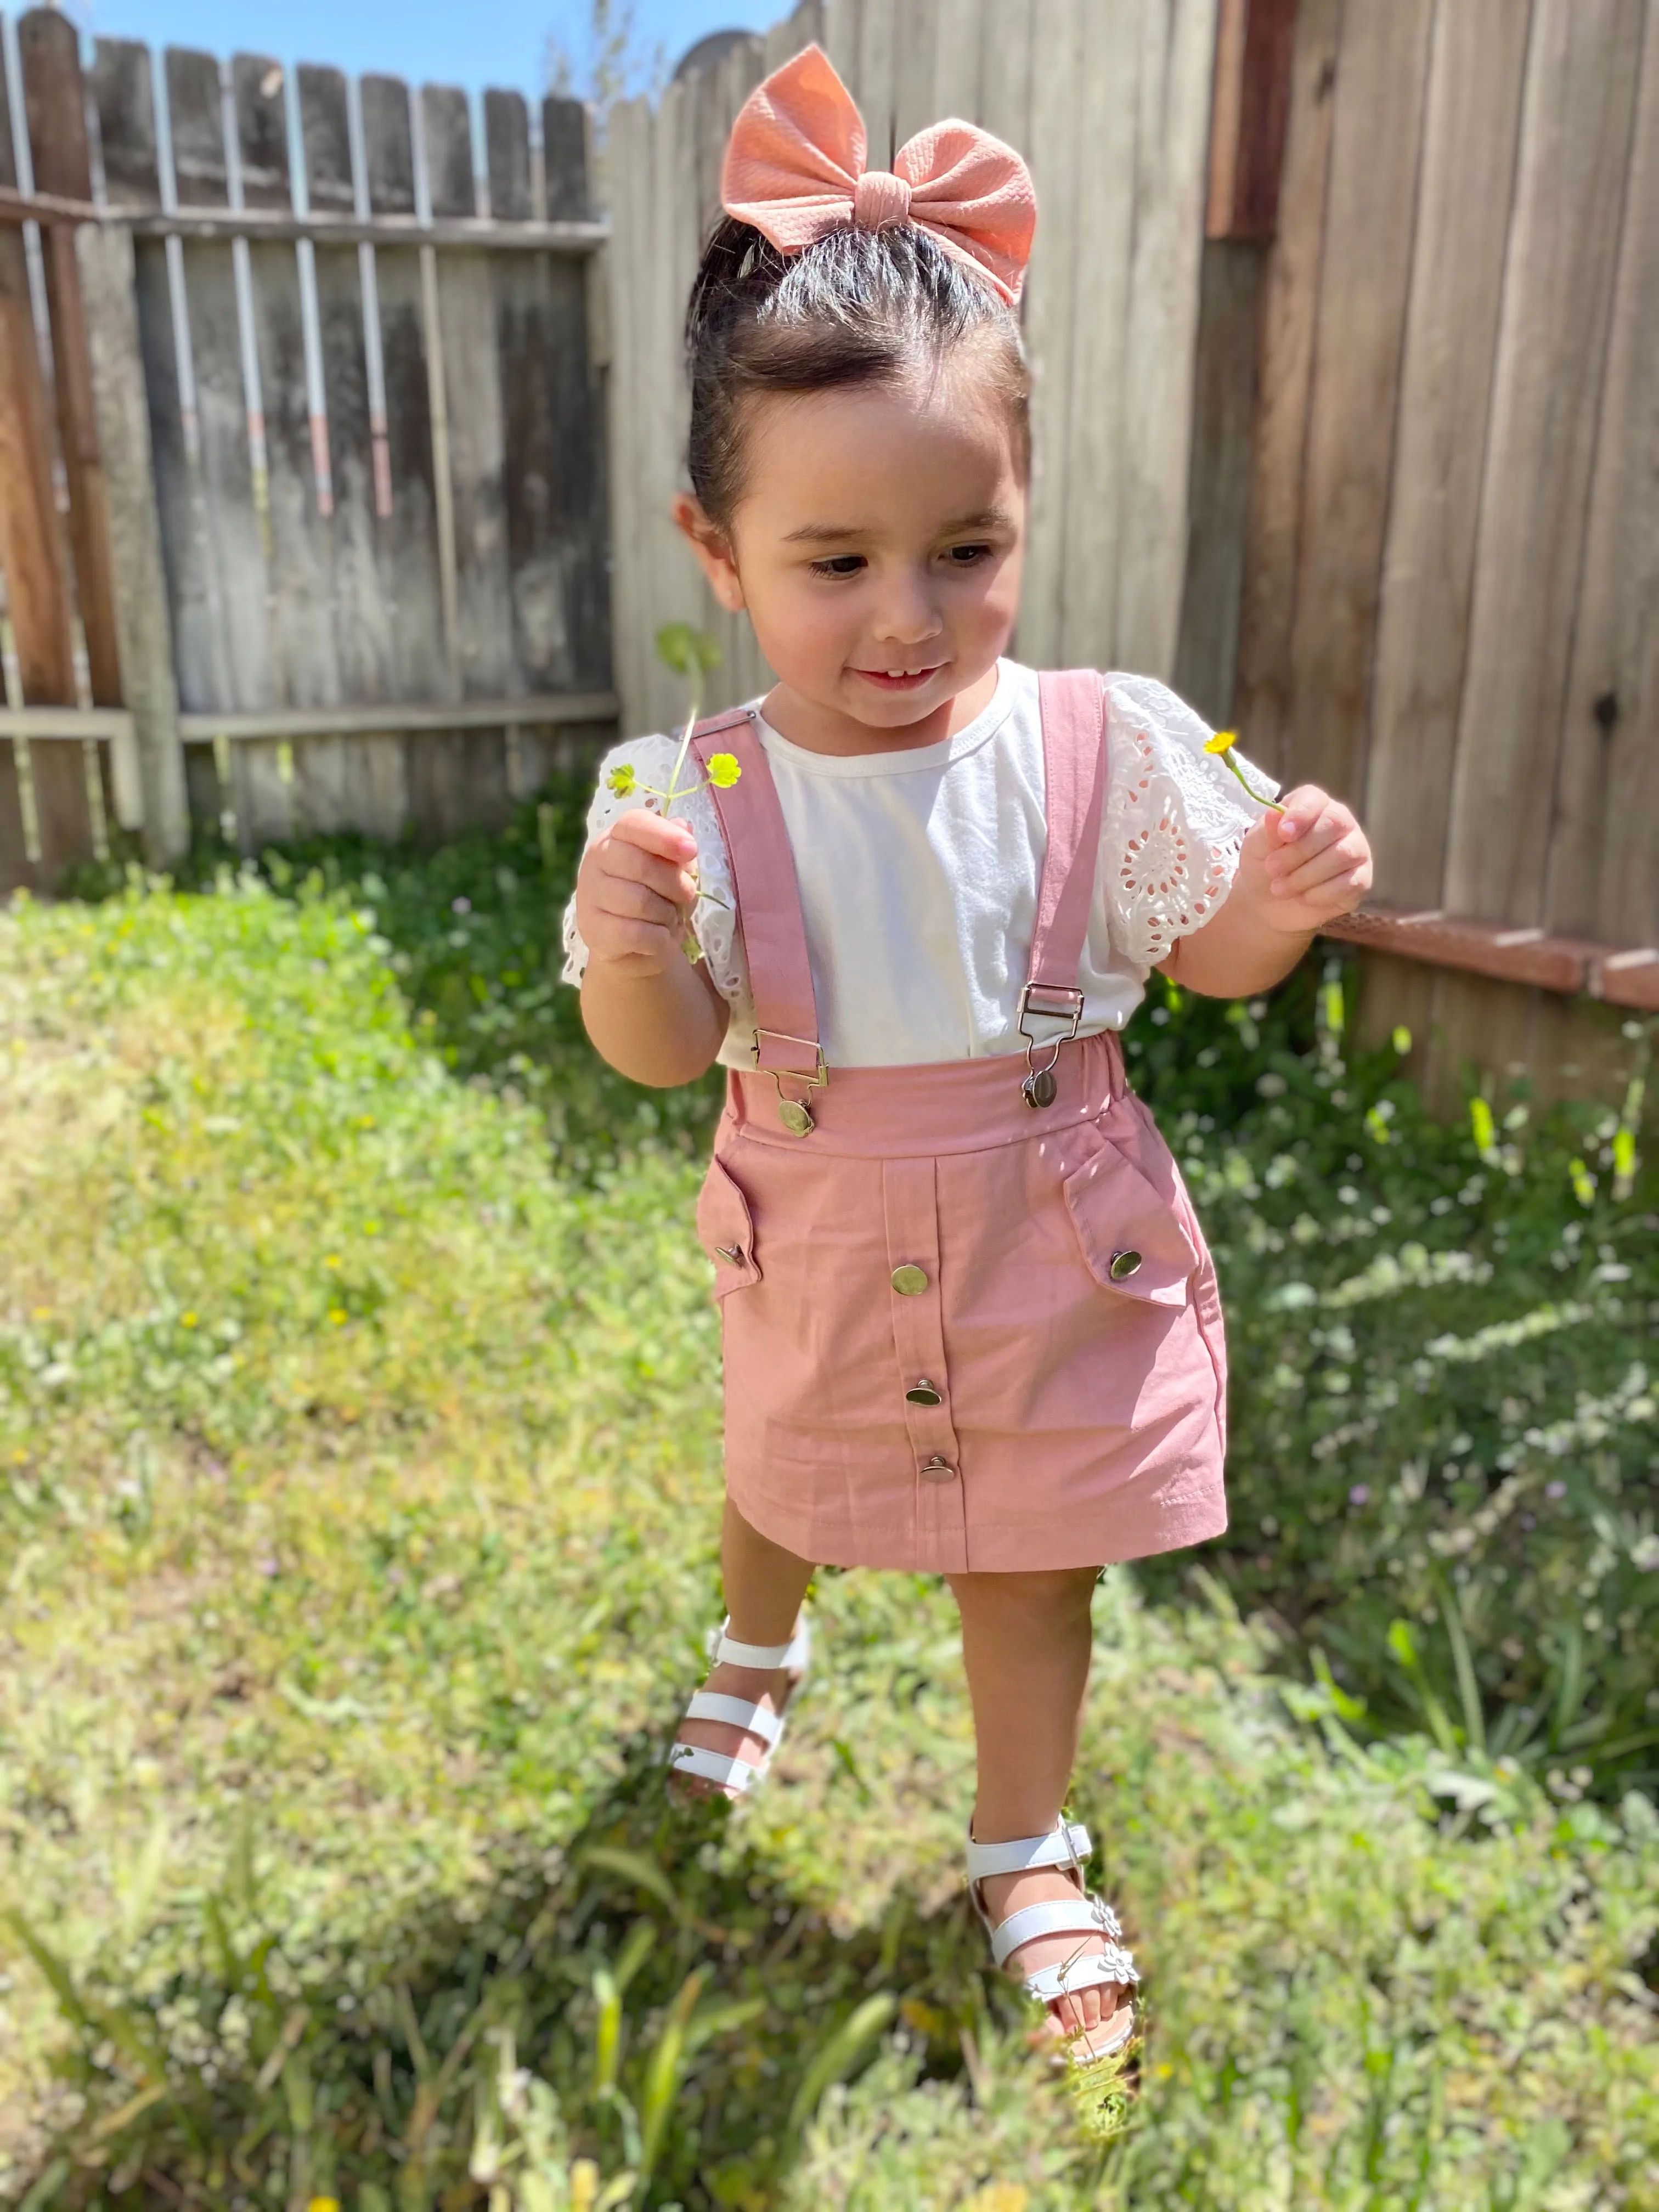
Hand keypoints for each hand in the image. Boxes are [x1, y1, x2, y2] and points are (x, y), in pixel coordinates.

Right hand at [574, 807, 701, 977]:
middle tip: (687, 896)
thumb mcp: (673, 870)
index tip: (691, 850)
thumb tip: (684, 827)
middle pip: (641, 865)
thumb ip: (676, 850)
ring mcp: (590, 895)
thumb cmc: (657, 896)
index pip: (634, 824)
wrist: (632, 944)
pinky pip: (636, 933)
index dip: (663, 835)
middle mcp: (597, 861)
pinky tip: (661, 938)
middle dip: (675, 883)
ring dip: (667, 914)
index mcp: (616, 837)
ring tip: (670, 919)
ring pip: (640, 902)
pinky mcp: (593, 930)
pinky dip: (659, 938)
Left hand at [1247, 785, 1372, 932]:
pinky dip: (1320, 893)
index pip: (1315, 799)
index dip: (1301, 814)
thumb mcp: (1256, 847)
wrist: (1269, 903)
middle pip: (1333, 824)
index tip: (1283, 834)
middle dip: (1299, 851)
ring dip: (1306, 875)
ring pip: (1343, 854)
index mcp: (1314, 805)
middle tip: (1272, 868)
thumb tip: (1275, 814)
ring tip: (1279, 888)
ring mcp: (1356, 849)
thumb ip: (1266, 831)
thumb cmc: (1264, 864)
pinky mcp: (1361, 879)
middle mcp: (1341, 822)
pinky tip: (1303, 897)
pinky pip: (1350, 883)